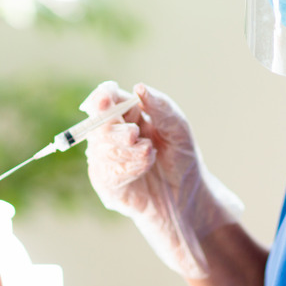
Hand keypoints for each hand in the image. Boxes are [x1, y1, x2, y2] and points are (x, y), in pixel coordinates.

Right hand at [81, 81, 243, 277]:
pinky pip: (106, 171)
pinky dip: (127, 167)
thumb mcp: (178, 128)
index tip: (105, 98)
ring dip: (127, 150)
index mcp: (127, 115)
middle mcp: (111, 134)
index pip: (106, 99)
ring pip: (101, 147)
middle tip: (135, 135)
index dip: (102, 96)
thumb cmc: (181, 159)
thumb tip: (139, 88)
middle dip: (116, 128)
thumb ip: (160, 106)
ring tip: (150, 154)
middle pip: (98, 122)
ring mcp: (105, 158)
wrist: (186, 198)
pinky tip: (144, 167)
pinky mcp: (105, 182)